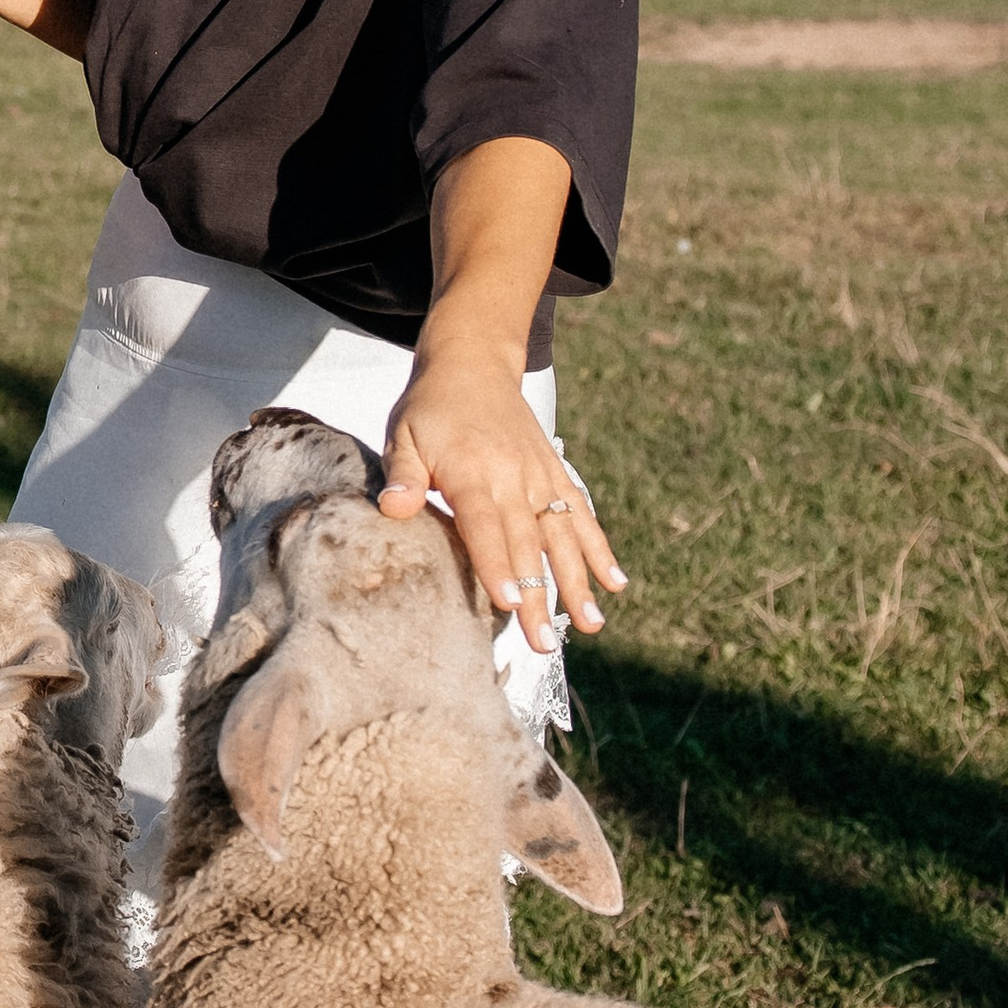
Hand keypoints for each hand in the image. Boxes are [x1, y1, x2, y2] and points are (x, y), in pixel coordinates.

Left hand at [378, 332, 627, 651]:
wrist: (473, 363)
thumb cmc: (429, 408)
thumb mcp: (404, 434)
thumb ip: (402, 474)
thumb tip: (392, 509)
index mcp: (472, 472)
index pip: (486, 526)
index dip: (498, 565)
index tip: (510, 604)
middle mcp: (513, 476)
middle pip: (527, 544)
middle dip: (539, 596)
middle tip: (545, 644)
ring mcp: (540, 476)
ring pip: (562, 536)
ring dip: (578, 582)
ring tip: (593, 625)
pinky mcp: (554, 474)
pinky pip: (581, 515)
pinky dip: (599, 548)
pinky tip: (615, 583)